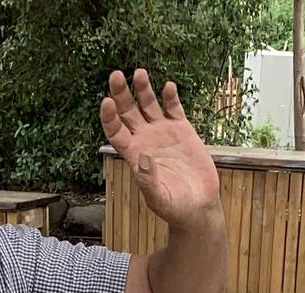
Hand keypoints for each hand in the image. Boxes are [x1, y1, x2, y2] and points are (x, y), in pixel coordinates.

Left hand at [100, 69, 220, 229]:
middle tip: (116, 75)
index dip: (109, 117)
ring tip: (139, 73)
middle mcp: (145, 140)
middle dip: (120, 94)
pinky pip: (173, 108)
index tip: (106, 102)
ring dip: (143, 89)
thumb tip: (143, 157)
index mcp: (134, 155)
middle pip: (127, 112)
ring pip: (148, 104)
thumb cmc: (175, 208)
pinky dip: (170, 97)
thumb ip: (149, 181)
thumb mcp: (159, 199)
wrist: (198, 206)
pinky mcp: (182, 129)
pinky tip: (168, 87)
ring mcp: (163, 132)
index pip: (115, 131)